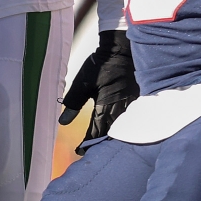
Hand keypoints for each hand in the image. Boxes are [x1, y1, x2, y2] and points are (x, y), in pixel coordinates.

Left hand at [59, 29, 136, 154]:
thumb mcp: (82, 83)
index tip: (80, 151)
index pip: (96, 130)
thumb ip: (74, 103)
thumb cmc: (101, 65)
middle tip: (91, 151)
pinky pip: (129, 117)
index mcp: (105, 106)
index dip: (87, 142)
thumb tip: (63, 122)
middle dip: (100, 142)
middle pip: (110, 132)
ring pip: (121, 126)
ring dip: (111, 136)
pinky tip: (118, 129)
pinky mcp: (136, 99)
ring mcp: (131, 104)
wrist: (121, 49)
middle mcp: (120, 108)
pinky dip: (122, 125)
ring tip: (103, 144)